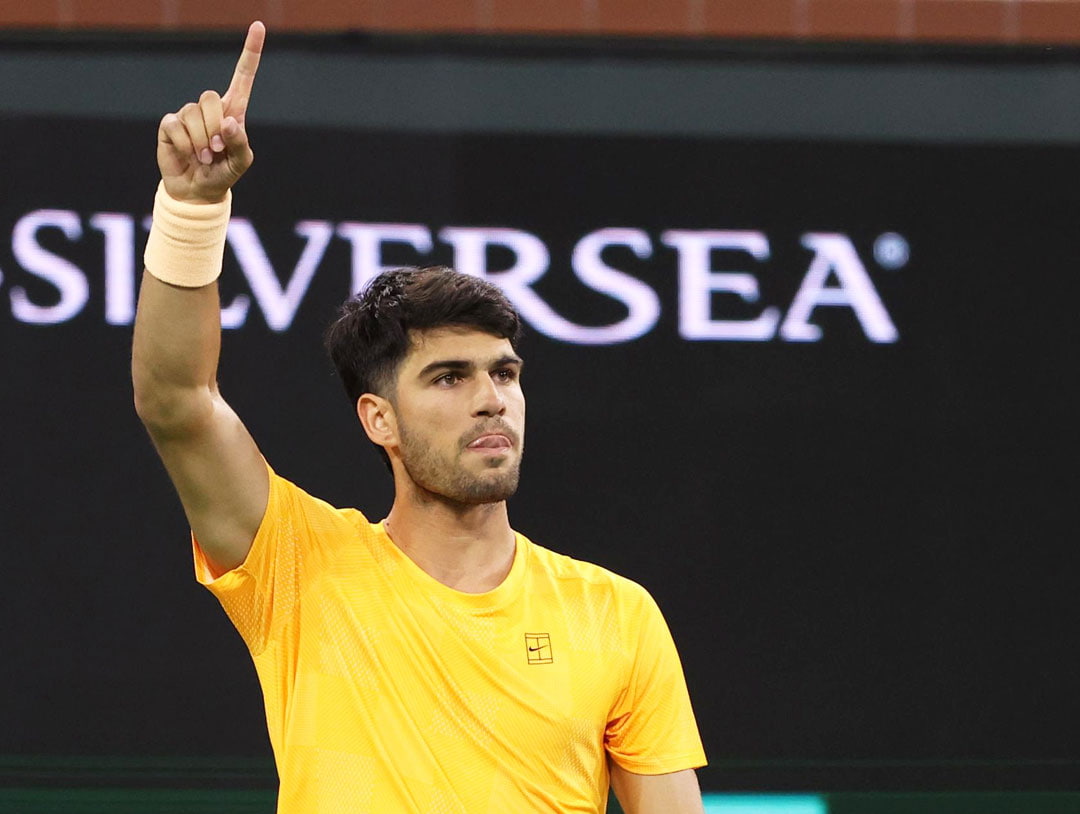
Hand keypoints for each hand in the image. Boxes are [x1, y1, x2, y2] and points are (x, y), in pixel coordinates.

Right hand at [156, 21, 264, 203]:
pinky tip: (188, 154)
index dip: (251, 53)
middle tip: (217, 150)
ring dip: (201, 141)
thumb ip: (241, 143)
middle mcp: (210, 108)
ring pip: (193, 114)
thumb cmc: (223, 173)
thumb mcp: (241, 163)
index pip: (242, 77)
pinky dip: (185, 145)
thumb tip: (229, 122)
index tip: (259, 26)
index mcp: (233, 111)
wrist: (198, 191)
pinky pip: (176, 125)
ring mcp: (188, 114)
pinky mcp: (169, 124)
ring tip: (204, 156)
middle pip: (211, 98)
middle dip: (215, 128)